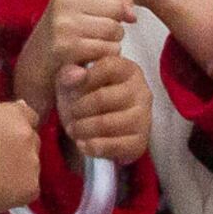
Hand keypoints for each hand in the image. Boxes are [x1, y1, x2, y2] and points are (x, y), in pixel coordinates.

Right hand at [0, 101, 47, 213]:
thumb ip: (0, 114)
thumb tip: (22, 106)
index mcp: (14, 116)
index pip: (30, 117)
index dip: (18, 126)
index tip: (7, 137)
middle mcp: (28, 136)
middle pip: (32, 140)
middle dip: (20, 147)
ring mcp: (33, 163)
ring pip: (32, 163)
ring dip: (19, 167)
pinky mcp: (33, 186)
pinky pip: (30, 184)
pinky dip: (18, 188)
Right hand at [13, 0, 130, 112]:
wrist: (40, 59)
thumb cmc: (69, 28)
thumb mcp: (87, 4)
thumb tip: (132, 15)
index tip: (97, 8)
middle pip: (117, 6)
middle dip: (115, 21)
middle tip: (95, 29)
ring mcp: (65, 22)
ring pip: (115, 29)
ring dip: (112, 40)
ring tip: (93, 41)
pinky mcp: (68, 47)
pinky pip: (109, 49)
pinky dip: (107, 54)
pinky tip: (91, 53)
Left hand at [59, 49, 150, 164]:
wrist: (94, 127)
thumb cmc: (85, 97)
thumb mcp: (72, 80)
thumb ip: (68, 72)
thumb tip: (77, 74)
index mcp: (127, 70)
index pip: (107, 67)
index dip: (84, 78)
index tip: (70, 88)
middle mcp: (142, 91)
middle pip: (103, 98)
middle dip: (78, 108)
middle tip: (69, 114)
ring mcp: (144, 118)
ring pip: (107, 123)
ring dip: (83, 128)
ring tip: (73, 129)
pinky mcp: (140, 142)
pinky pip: (115, 146)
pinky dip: (93, 146)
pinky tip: (83, 143)